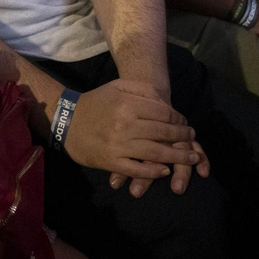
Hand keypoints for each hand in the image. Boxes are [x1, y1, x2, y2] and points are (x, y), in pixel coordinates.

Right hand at [62, 79, 203, 191]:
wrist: (66, 122)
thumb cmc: (95, 103)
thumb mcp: (116, 87)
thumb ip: (140, 88)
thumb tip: (164, 99)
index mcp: (127, 105)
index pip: (163, 113)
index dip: (179, 119)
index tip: (185, 123)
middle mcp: (125, 125)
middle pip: (163, 132)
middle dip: (182, 136)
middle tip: (192, 138)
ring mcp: (119, 145)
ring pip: (156, 153)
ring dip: (178, 157)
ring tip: (192, 158)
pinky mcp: (112, 161)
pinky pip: (138, 169)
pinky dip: (154, 172)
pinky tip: (165, 171)